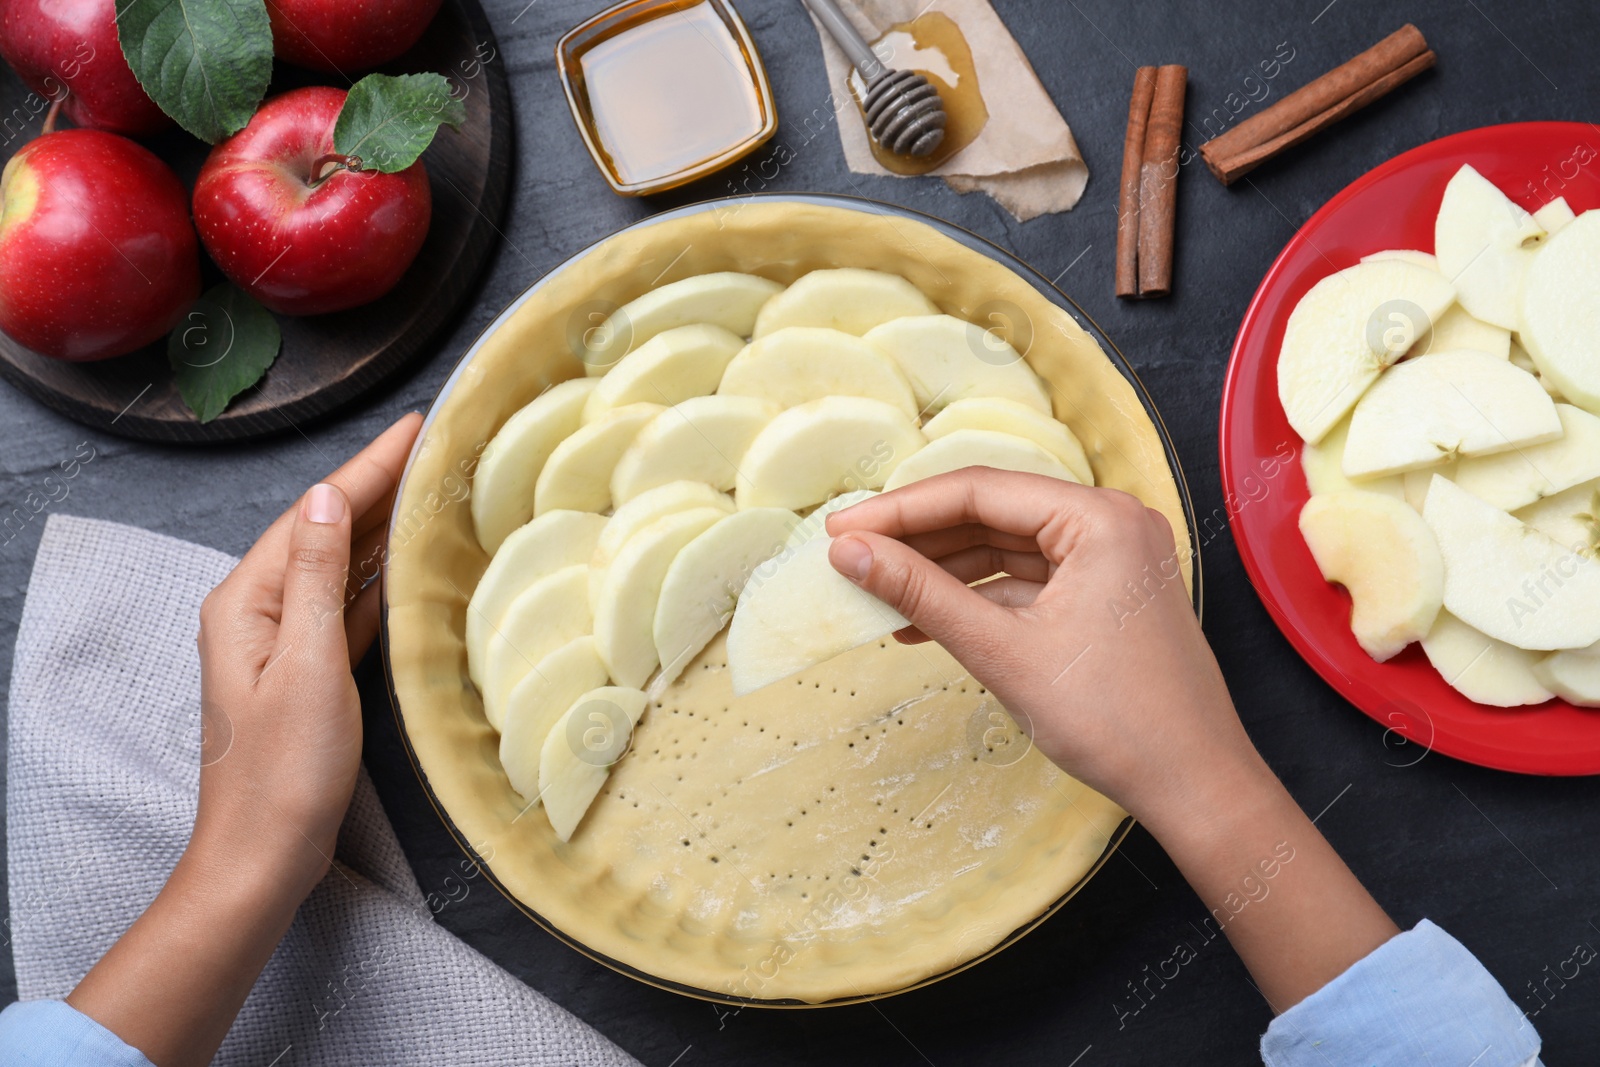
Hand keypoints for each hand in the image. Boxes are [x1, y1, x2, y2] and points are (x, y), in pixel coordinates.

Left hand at [193, 412, 422, 886]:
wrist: (264, 854)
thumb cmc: (286, 769)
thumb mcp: (307, 663)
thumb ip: (316, 578)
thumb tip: (326, 498)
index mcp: (247, 601)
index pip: (314, 513)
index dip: (366, 468)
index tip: (414, 427)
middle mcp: (258, 611)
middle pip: (323, 530)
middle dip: (376, 486)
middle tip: (433, 445)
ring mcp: (280, 642)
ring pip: (336, 565)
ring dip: (379, 526)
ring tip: (428, 487)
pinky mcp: (305, 671)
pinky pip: (344, 605)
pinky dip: (376, 577)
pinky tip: (406, 561)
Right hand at [826, 468, 1397, 1011]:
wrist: (1194, 787)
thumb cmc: (1112, 720)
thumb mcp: (1002, 652)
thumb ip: (922, 594)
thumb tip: (849, 552)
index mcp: (1098, 518)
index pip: (979, 491)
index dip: (900, 509)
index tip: (839, 529)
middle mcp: (1110, 521)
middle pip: (992, 512)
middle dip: (918, 538)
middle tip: (848, 556)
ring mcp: (1111, 558)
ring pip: (1005, 547)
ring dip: (942, 570)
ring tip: (876, 593)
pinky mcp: (1105, 594)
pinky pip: (1027, 580)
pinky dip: (978, 598)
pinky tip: (924, 623)